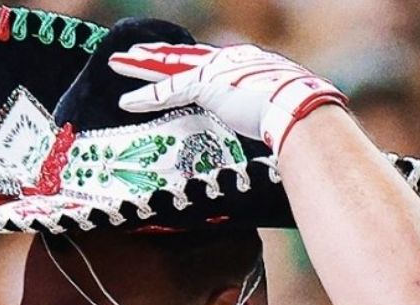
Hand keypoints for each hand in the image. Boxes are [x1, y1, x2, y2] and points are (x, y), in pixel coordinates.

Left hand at [109, 42, 345, 154]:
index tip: (176, 61)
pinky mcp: (206, 86)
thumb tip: (278, 139)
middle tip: (136, 51)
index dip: (189, 61)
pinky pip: (167, 91)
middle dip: (159, 54)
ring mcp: (217, 71)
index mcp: (248, 64)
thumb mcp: (282, 112)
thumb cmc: (301, 116)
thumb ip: (270, 118)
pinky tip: (125, 101)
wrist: (301, 108)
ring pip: (170, 65)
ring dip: (142, 65)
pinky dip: (145, 97)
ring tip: (118, 63)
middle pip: (185, 55)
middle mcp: (230, 60)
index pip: (210, 60)